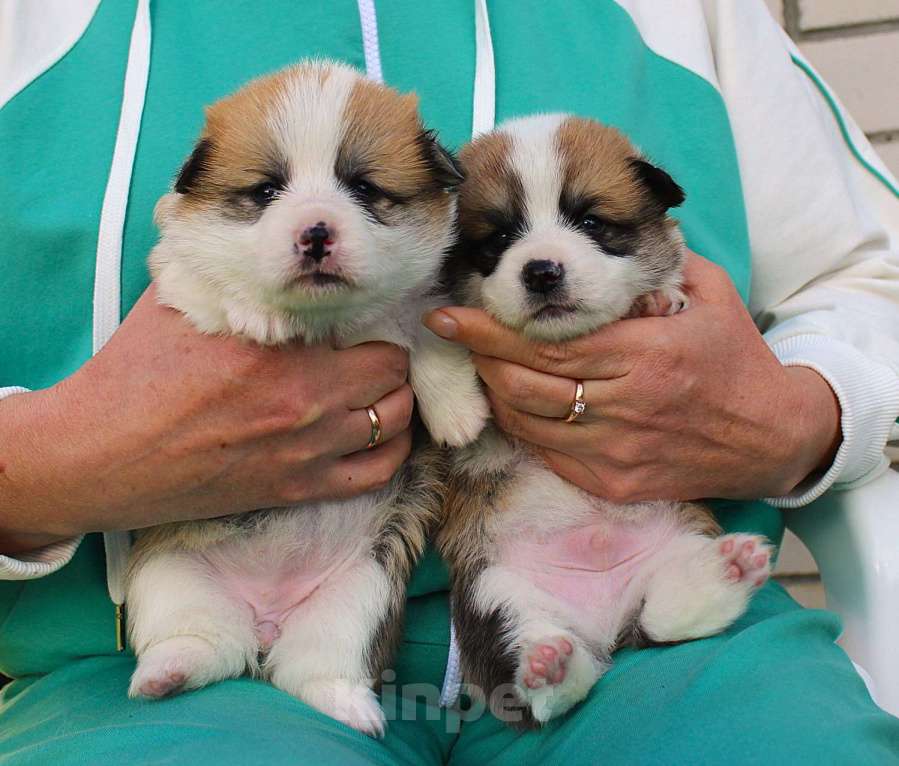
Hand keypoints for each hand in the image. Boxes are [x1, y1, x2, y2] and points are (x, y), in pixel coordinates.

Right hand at [0, 285, 412, 551]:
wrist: (99, 457)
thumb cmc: (133, 375)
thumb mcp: (179, 302)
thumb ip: (231, 274)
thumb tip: (259, 242)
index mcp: (279, 349)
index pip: (368, 327)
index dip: (371, 320)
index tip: (362, 319)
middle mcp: (306, 402)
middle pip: (394, 373)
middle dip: (390, 357)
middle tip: (372, 351)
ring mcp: (307, 452)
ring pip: (396, 423)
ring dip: (396, 401)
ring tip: (379, 390)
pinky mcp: (297, 490)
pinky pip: (377, 474)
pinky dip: (391, 450)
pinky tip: (378, 434)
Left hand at [423, 252, 841, 502]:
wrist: (770, 438)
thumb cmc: (736, 360)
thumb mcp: (711, 296)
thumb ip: (656, 266)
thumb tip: (605, 240)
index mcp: (645, 355)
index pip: (546, 345)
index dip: (489, 332)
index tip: (448, 317)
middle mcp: (625, 407)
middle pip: (525, 385)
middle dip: (480, 359)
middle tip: (459, 336)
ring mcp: (616, 453)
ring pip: (528, 423)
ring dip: (496, 392)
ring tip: (484, 365)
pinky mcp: (613, 484)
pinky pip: (547, 454)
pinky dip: (522, 426)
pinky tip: (517, 402)